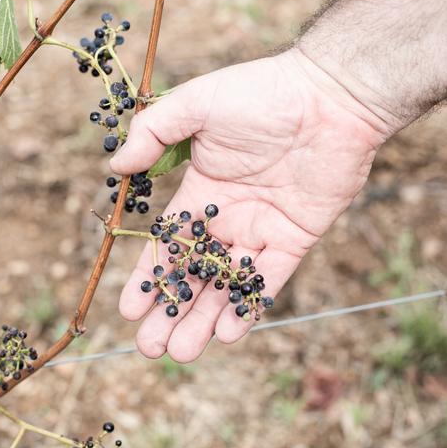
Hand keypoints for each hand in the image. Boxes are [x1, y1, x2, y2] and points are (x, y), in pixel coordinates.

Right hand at [110, 48, 389, 362]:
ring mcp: (262, 230)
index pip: (168, 244)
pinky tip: (229, 335)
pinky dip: (250, 307)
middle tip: (150, 348)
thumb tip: (115, 166)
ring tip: (182, 353)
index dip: (149, 277)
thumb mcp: (197, 104)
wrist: (331, 97)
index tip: (128, 310)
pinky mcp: (296, 239)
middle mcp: (229, 217)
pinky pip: (269, 281)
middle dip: (171, 311)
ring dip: (205, 320)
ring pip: (227, 285)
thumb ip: (154, 133)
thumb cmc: (262, 94)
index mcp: (201, 190)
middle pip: (194, 275)